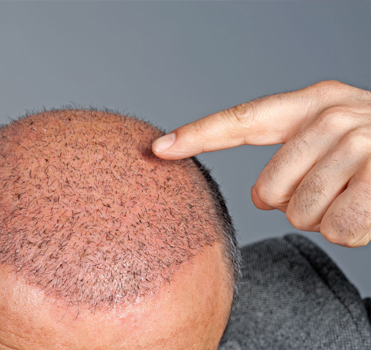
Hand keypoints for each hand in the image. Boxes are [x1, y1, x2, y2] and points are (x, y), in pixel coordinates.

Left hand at [152, 81, 370, 246]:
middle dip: (293, 206)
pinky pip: (339, 227)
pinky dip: (353, 231)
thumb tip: (260, 196)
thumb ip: (291, 158)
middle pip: (269, 189)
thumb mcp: (334, 143)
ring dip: (326, 219)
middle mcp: (334, 114)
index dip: (199, 135)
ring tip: (355, 198)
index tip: (158, 148)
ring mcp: (363, 141)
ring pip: (302, 212)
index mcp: (312, 103)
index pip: (243, 119)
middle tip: (329, 194)